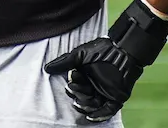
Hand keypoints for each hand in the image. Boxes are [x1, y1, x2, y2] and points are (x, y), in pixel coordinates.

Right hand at [44, 0, 167, 122]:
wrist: (120, 50)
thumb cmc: (100, 50)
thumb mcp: (79, 55)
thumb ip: (64, 62)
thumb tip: (47, 68)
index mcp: (86, 76)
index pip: (76, 86)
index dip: (73, 85)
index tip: (72, 78)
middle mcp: (94, 85)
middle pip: (82, 97)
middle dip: (77, 94)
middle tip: (74, 86)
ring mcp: (105, 92)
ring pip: (93, 105)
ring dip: (85, 105)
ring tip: (79, 101)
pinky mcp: (115, 98)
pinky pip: (108, 110)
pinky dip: (99, 115)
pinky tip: (90, 116)